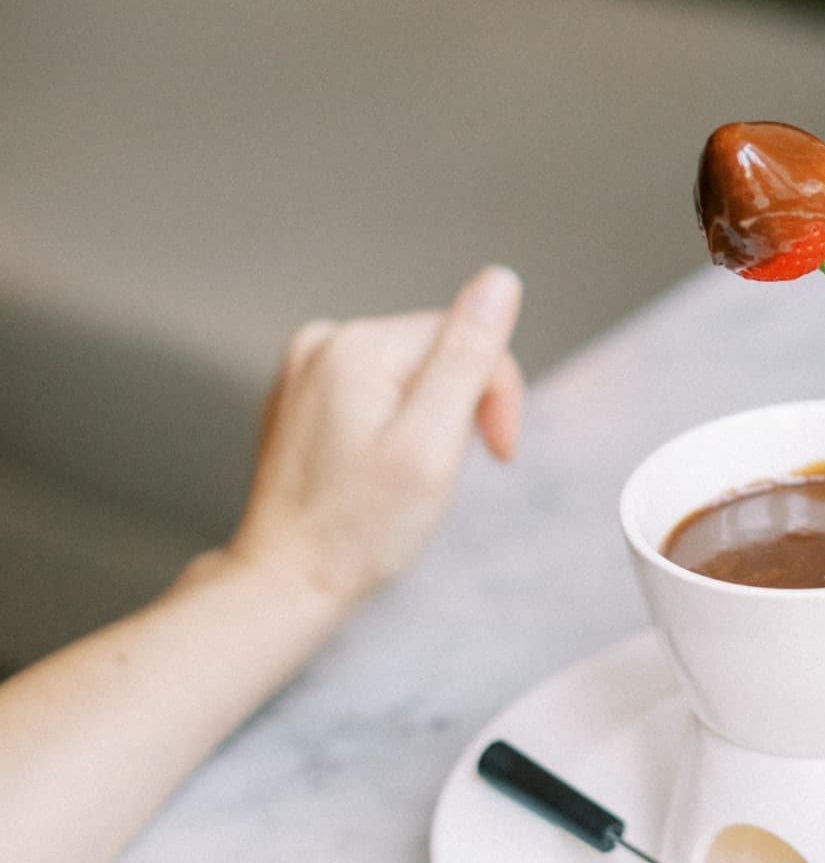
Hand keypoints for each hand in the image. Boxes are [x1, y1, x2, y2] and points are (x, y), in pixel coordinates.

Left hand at [227, 266, 526, 608]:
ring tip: (405, 477)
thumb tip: (500, 279)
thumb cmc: (359, 529)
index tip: (497, 455)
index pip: (465, 336)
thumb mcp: (432, 443)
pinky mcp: (299, 398)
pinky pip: (373, 392)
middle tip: (441, 475)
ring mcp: (303, 369)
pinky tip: (377, 472)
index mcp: (357, 346)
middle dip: (457, 409)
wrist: (285, 583)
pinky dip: (392, 427)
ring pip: (407, 373)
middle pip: (434, 351)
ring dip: (427, 420)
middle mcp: (322, 343)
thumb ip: (468, 356)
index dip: (494, 395)